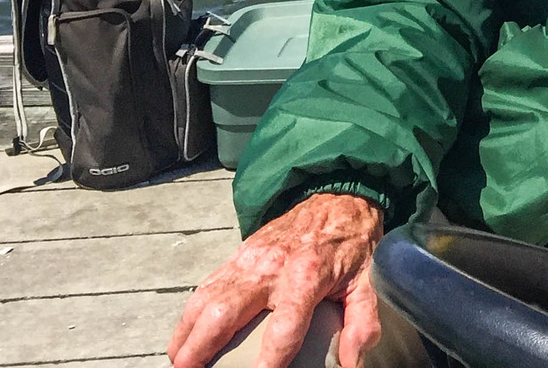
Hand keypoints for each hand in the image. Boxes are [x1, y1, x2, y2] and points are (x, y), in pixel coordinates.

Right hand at [167, 192, 384, 367]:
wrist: (337, 196)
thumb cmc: (351, 243)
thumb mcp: (367, 280)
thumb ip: (362, 321)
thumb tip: (353, 362)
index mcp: (307, 275)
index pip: (286, 323)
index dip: (272, 356)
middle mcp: (271, 267)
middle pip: (226, 310)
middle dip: (202, 346)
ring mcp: (249, 260)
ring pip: (206, 298)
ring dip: (187, 333)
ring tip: (180, 362)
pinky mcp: (237, 255)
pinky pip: (206, 286)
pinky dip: (189, 314)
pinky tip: (184, 337)